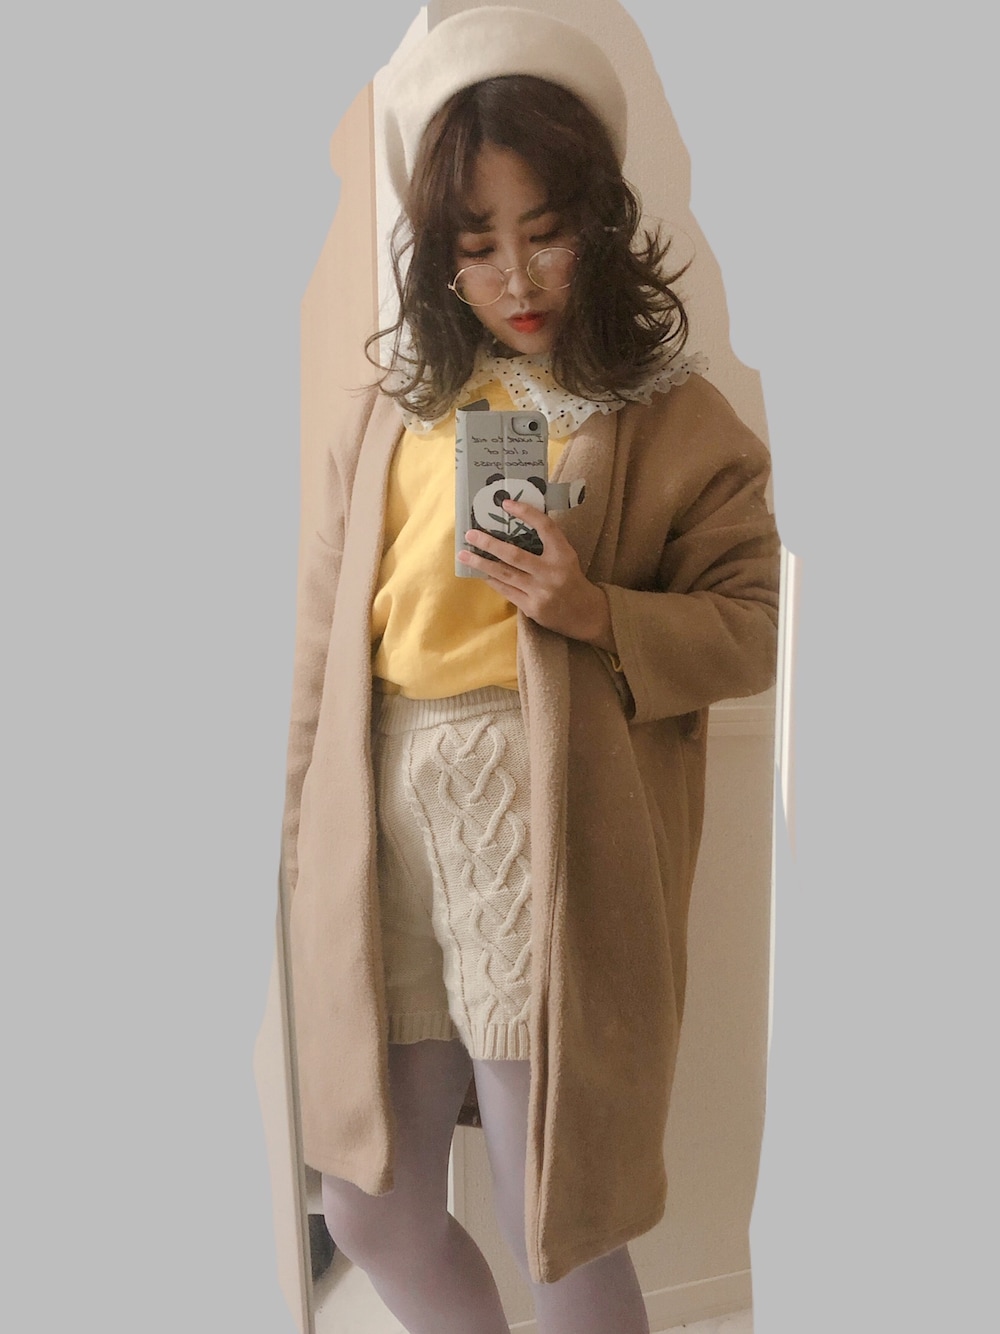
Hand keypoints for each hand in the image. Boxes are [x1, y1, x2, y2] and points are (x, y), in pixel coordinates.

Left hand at [458, 499, 615, 648]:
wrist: (584, 613)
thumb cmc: (570, 578)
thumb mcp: (565, 556)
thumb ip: (545, 543)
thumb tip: (512, 525)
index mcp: (563, 554)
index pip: (545, 527)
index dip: (526, 513)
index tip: (506, 503)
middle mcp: (551, 572)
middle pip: (515, 555)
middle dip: (489, 544)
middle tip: (470, 534)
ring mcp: (540, 592)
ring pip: (505, 574)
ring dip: (482, 563)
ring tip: (464, 555)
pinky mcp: (532, 608)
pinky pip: (506, 591)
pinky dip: (492, 579)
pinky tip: (480, 572)